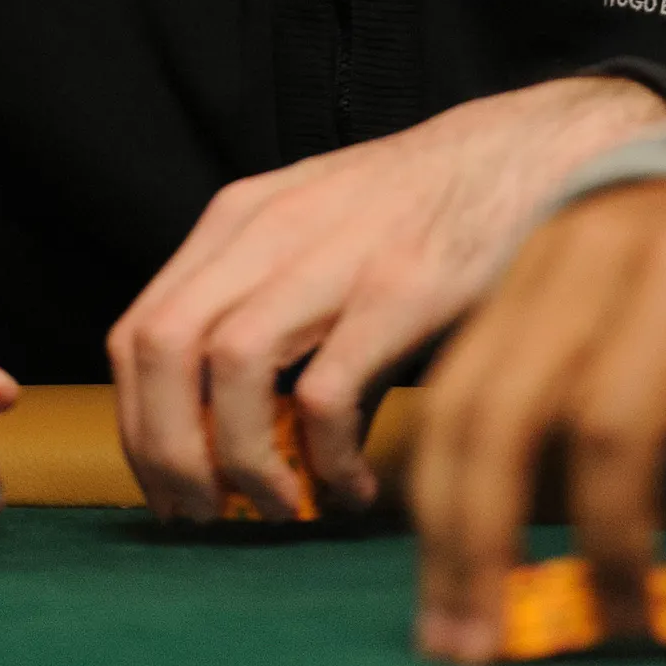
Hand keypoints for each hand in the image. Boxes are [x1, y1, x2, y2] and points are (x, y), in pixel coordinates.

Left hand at [110, 76, 665, 520]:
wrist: (528, 152)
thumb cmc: (423, 210)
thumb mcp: (320, 235)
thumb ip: (271, 313)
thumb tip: (246, 436)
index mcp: (241, 219)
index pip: (137, 329)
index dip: (137, 424)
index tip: (169, 489)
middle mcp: (271, 229)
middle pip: (160, 347)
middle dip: (165, 451)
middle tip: (206, 514)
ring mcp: (336, 254)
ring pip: (229, 368)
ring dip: (239, 460)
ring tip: (280, 508)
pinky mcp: (403, 289)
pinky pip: (327, 393)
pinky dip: (325, 459)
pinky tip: (353, 486)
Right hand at [412, 181, 665, 662]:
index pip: (619, 421)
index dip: (614, 535)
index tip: (633, 625)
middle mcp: (597, 245)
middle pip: (507, 405)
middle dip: (484, 535)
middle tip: (482, 652)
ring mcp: (543, 248)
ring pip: (458, 390)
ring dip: (441, 513)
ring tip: (449, 623)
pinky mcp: (516, 265)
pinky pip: (457, 372)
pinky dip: (443, 466)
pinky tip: (451, 546)